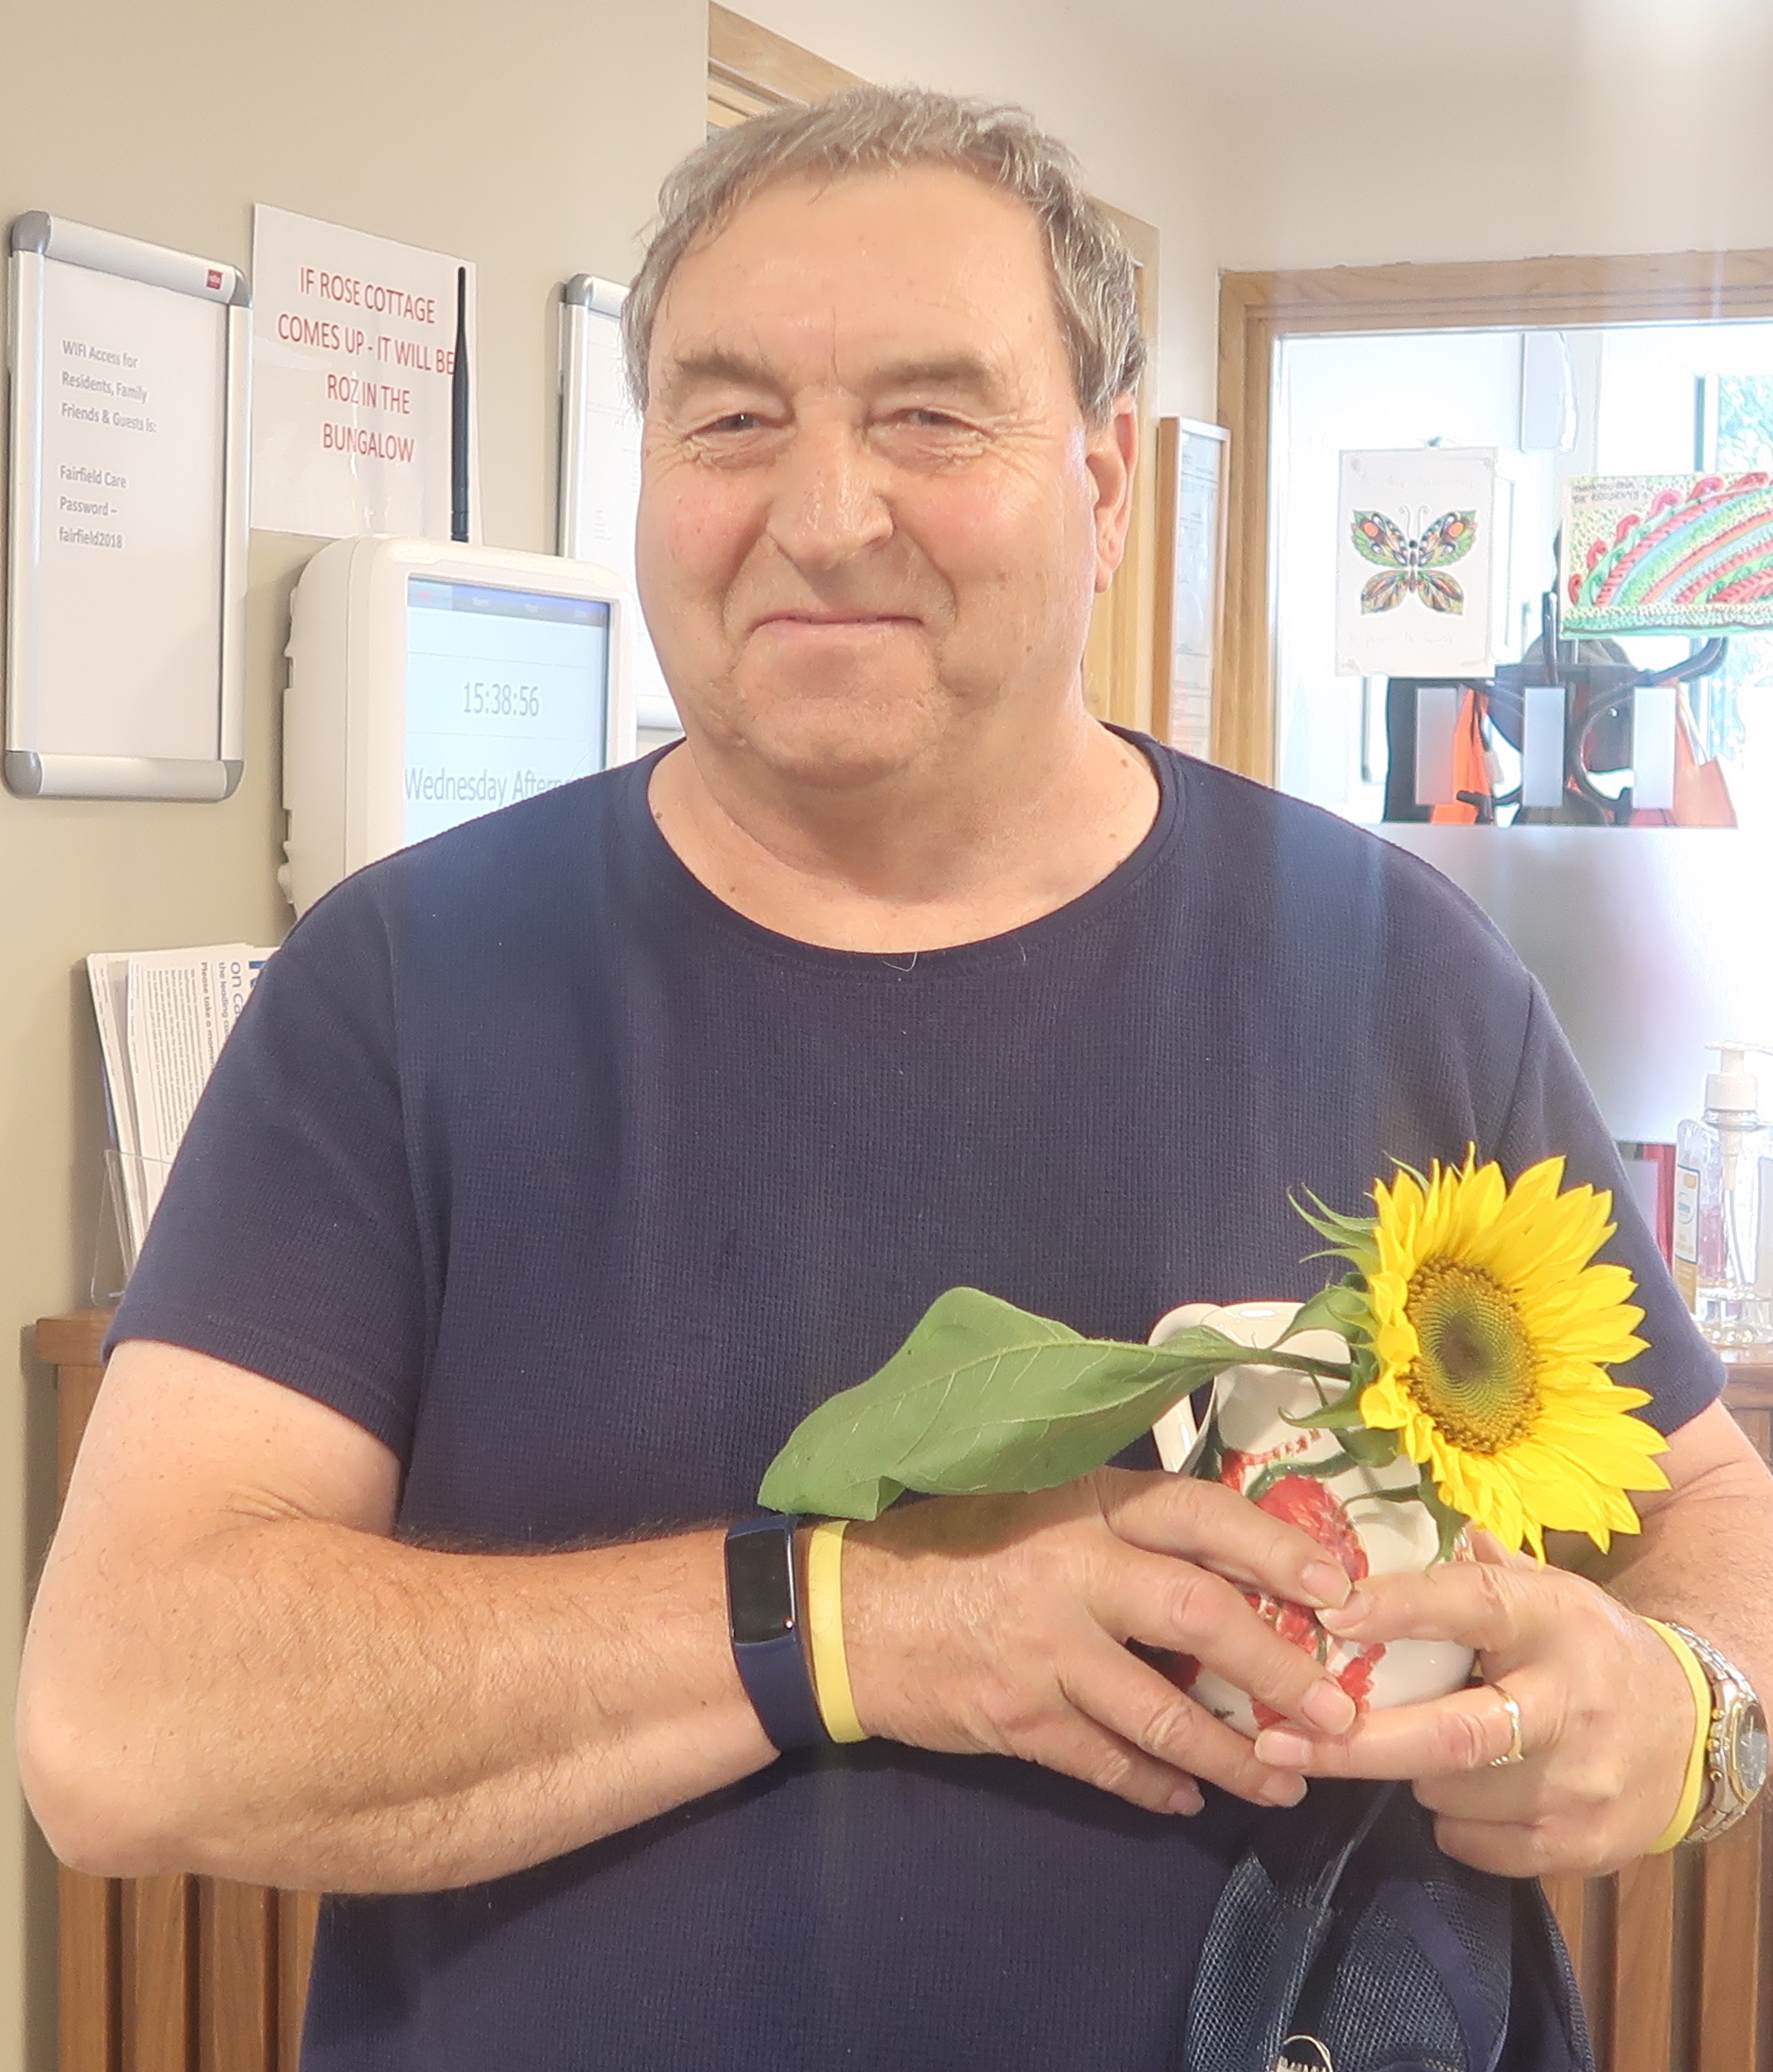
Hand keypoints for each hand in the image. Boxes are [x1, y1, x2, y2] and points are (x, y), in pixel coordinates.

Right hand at [840, 1467, 1361, 1815]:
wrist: (843, 1612)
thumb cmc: (945, 1543)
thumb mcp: (1031, 1498)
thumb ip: (1113, 1518)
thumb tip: (1221, 1551)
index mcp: (1082, 1504)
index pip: (1199, 1513)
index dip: (1275, 1549)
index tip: (1339, 1588)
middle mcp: (1072, 1572)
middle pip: (1201, 1618)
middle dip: (1280, 1671)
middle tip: (1337, 1714)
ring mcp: (1047, 1652)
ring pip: (1164, 1713)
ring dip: (1234, 1756)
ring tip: (1285, 1780)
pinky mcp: (1020, 1719)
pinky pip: (1109, 1764)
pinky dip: (1156, 1786)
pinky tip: (1186, 1799)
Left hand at [1248, 1537, 1697, 1876]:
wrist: (1696, 1732)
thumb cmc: (1591, 1648)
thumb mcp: (1550, 1591)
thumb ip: (1474, 1567)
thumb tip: (1394, 1533)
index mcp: (1556, 1622)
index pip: (1473, 1607)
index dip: (1400, 1610)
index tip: (1331, 1612)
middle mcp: (1572, 1702)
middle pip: (1451, 1733)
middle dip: (1356, 1743)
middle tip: (1277, 1742)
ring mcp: (1579, 1784)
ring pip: (1450, 1792)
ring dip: (1408, 1773)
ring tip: (1413, 1746)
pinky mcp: (1580, 1846)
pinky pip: (1474, 1843)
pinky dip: (1448, 1821)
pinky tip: (1461, 1792)